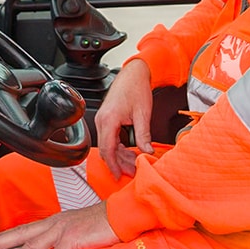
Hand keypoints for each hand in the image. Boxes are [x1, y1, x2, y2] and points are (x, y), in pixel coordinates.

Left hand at [0, 202, 117, 248]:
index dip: (5, 236)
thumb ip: (66, 238)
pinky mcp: (74, 239)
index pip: (24, 229)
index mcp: (55, 221)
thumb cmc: (105, 222)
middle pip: (20, 235)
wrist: (122, 214)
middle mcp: (55, 223)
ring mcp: (63, 230)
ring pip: (31, 248)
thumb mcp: (80, 229)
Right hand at [96, 58, 153, 178]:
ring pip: (107, 145)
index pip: (108, 149)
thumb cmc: (136, 88)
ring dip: (119, 155)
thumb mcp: (143, 114)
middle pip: (106, 149)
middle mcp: (102, 120)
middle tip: (131, 171)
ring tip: (132, 163)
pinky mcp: (107, 118)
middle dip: (118, 163)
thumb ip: (144, 135)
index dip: (113, 165)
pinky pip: (109, 138)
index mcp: (109, 120)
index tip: (119, 175)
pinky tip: (128, 152)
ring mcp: (103, 119)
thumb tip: (147, 151)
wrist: (133, 73)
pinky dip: (118, 147)